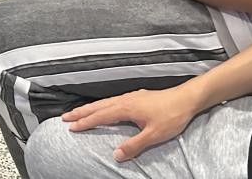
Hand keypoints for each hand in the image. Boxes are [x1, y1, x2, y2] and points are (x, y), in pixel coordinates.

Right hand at [60, 86, 200, 161]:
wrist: (186, 98)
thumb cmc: (171, 116)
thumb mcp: (153, 135)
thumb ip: (134, 145)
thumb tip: (116, 155)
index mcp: (126, 108)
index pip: (100, 116)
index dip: (85, 122)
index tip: (71, 127)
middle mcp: (125, 100)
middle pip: (98, 106)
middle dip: (81, 112)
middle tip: (64, 116)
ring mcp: (131, 97)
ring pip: (104, 102)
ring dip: (90, 107)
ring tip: (78, 112)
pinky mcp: (137, 97)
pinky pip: (112, 100)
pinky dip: (101, 104)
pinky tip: (103, 107)